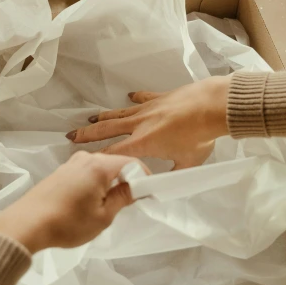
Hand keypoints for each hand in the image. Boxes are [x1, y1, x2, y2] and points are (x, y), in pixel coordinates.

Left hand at [0, 152, 146, 253]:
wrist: (26, 224)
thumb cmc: (67, 223)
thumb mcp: (103, 216)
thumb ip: (123, 198)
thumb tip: (137, 188)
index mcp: (99, 165)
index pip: (132, 163)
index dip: (145, 177)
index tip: (150, 194)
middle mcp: (85, 158)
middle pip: (116, 164)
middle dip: (127, 181)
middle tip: (131, 204)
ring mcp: (71, 164)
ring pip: (100, 169)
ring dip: (109, 184)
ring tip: (109, 208)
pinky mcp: (61, 172)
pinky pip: (86, 173)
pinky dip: (95, 185)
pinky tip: (90, 204)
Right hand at [66, 76, 231, 169]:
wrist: (212, 105)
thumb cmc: (200, 135)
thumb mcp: (188, 163)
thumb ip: (174, 175)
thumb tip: (165, 188)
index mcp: (143, 142)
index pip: (113, 153)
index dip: (97, 157)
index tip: (83, 159)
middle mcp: (140, 124)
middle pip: (108, 129)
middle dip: (89, 133)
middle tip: (72, 135)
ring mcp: (148, 108)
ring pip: (120, 113)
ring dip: (104, 117)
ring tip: (91, 118)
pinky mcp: (159, 97)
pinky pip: (142, 98)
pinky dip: (135, 99)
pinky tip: (129, 96)